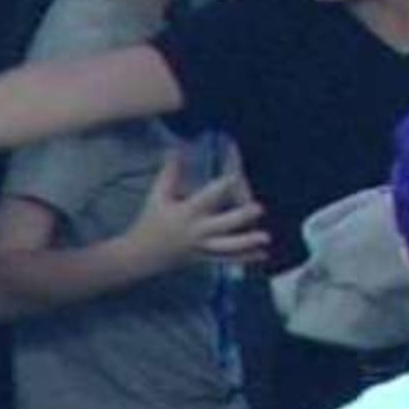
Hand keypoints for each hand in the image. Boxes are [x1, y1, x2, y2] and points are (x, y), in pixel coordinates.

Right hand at [125, 152, 270, 274]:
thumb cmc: (150, 221)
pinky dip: (245, 258)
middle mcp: (196, 232)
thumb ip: (169, 173)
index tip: (235, 177)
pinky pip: (227, 260)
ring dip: (247, 243)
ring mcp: (202, 248)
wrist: (141, 255)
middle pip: (222, 225)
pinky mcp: (205, 259)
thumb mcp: (157, 196)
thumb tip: (176, 148)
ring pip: (227, 247)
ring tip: (266, 238)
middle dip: (240, 218)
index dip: (221, 187)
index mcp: (185, 214)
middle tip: (259, 208)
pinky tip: (263, 254)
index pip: (205, 199)